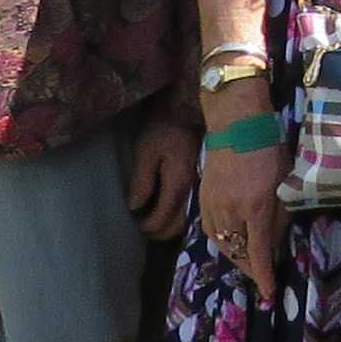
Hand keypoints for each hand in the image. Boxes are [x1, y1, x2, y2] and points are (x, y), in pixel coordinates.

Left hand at [124, 116, 194, 240]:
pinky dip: (181, 214)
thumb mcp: (146, 152)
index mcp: (178, 184)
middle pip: (178, 226)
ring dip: (171, 225)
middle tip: (144, 227)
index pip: (162, 220)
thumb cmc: (164, 128)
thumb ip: (142, 181)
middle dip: (159, 231)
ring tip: (156, 220)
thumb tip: (136, 207)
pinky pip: (194, 207)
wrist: (190, 110)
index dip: (147, 226)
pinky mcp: (205, 183)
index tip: (136, 224)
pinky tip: (171, 208)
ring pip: (189, 220)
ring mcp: (202, 188)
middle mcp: (194, 191)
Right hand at [197, 139, 284, 285]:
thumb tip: (275, 241)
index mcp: (256, 207)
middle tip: (261, 274)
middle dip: (249, 268)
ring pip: (221, 243)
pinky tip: (229, 240)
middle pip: (237, 252)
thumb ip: (281, 214)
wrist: (237, 124)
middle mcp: (232, 211)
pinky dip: (221, 240)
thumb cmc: (269, 148)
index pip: (258, 253)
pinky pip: (210, 229)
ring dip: (235, 255)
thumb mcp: (285, 182)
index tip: (268, 293)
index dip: (263, 276)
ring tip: (246, 260)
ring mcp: (214, 205)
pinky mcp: (203, 198)